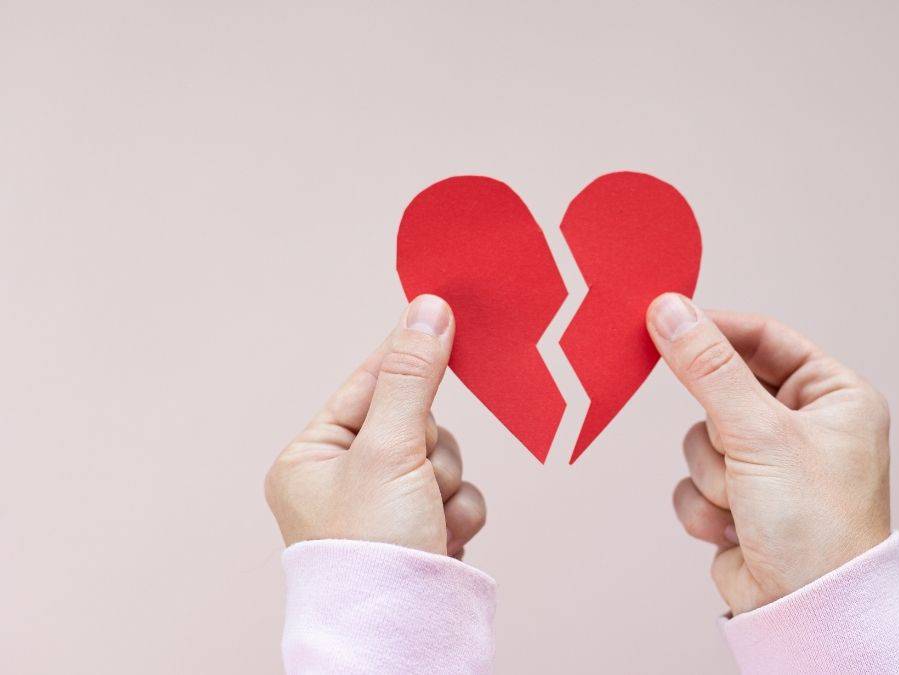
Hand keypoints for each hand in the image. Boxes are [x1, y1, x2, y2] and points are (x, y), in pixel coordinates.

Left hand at [265, 295, 484, 557]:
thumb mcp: (389, 450)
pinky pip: (455, 496)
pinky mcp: (417, 533)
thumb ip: (413, 378)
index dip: (406, 358)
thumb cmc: (371, 550)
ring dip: (447, 486)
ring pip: (442, 460)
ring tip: (426, 520)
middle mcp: (342, 481)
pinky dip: (456, 515)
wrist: (399, 636)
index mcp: (312, 457)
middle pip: (416, 422)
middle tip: (418, 474)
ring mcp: (381, 510)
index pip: (368, 385)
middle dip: (430, 449)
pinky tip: (440, 541)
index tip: (441, 315)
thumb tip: (428, 309)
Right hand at [647, 294, 890, 614]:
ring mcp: (772, 465)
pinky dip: (706, 505)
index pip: (766, 339)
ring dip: (714, 474)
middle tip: (727, 440)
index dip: (716, 330)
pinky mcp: (742, 501)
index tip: (666, 319)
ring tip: (746, 503)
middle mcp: (806, 426)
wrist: (807, 613)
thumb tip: (670, 311)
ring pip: (702, 438)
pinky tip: (736, 530)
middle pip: (725, 389)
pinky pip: (695, 480)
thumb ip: (709, 369)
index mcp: (834, 396)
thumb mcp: (760, 433)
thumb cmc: (815, 525)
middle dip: (721, 428)